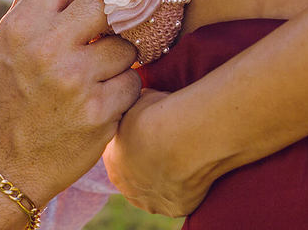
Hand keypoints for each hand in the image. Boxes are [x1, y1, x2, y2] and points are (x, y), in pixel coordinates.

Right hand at [0, 0, 140, 204]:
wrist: (8, 161)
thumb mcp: (7, 41)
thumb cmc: (12, 92)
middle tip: (105, 27)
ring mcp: (76, 82)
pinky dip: (122, 90)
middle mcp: (48, 49)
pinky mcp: (100, 113)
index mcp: (22, 26)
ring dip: (118, 59)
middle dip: (109, 15)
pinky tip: (101, 99)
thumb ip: (35, 0)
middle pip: (106, 1)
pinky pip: (133, 82)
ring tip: (96, 73)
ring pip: (126, 46)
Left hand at [103, 88, 213, 216]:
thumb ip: (134, 108)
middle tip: (167, 145)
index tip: (151, 131)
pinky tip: (194, 168)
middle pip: (136, 175)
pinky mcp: (175, 208)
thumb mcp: (138, 102)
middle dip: (148, 163)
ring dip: (166, 177)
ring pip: (156, 190)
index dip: (135, 142)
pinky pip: (179, 198)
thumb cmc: (158, 115)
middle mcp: (126, 185)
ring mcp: (150, 200)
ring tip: (183, 155)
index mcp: (112, 160)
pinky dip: (186, 187)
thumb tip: (138, 100)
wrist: (182, 136)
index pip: (119, 154)